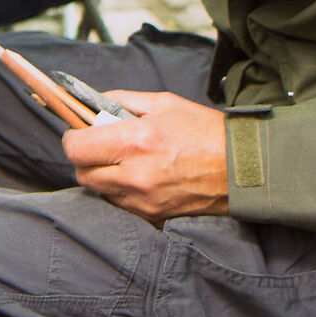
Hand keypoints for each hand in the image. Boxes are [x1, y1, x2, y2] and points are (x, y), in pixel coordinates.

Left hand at [61, 91, 230, 222]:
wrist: (242, 169)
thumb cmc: (205, 132)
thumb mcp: (163, 103)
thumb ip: (122, 101)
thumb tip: (94, 102)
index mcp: (135, 141)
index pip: (77, 148)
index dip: (73, 138)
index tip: (80, 133)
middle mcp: (135, 174)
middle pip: (82, 173)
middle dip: (85, 159)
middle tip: (101, 147)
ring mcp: (143, 199)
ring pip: (99, 191)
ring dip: (102, 176)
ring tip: (123, 162)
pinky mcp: (153, 215)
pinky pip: (119, 204)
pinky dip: (120, 192)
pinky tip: (137, 178)